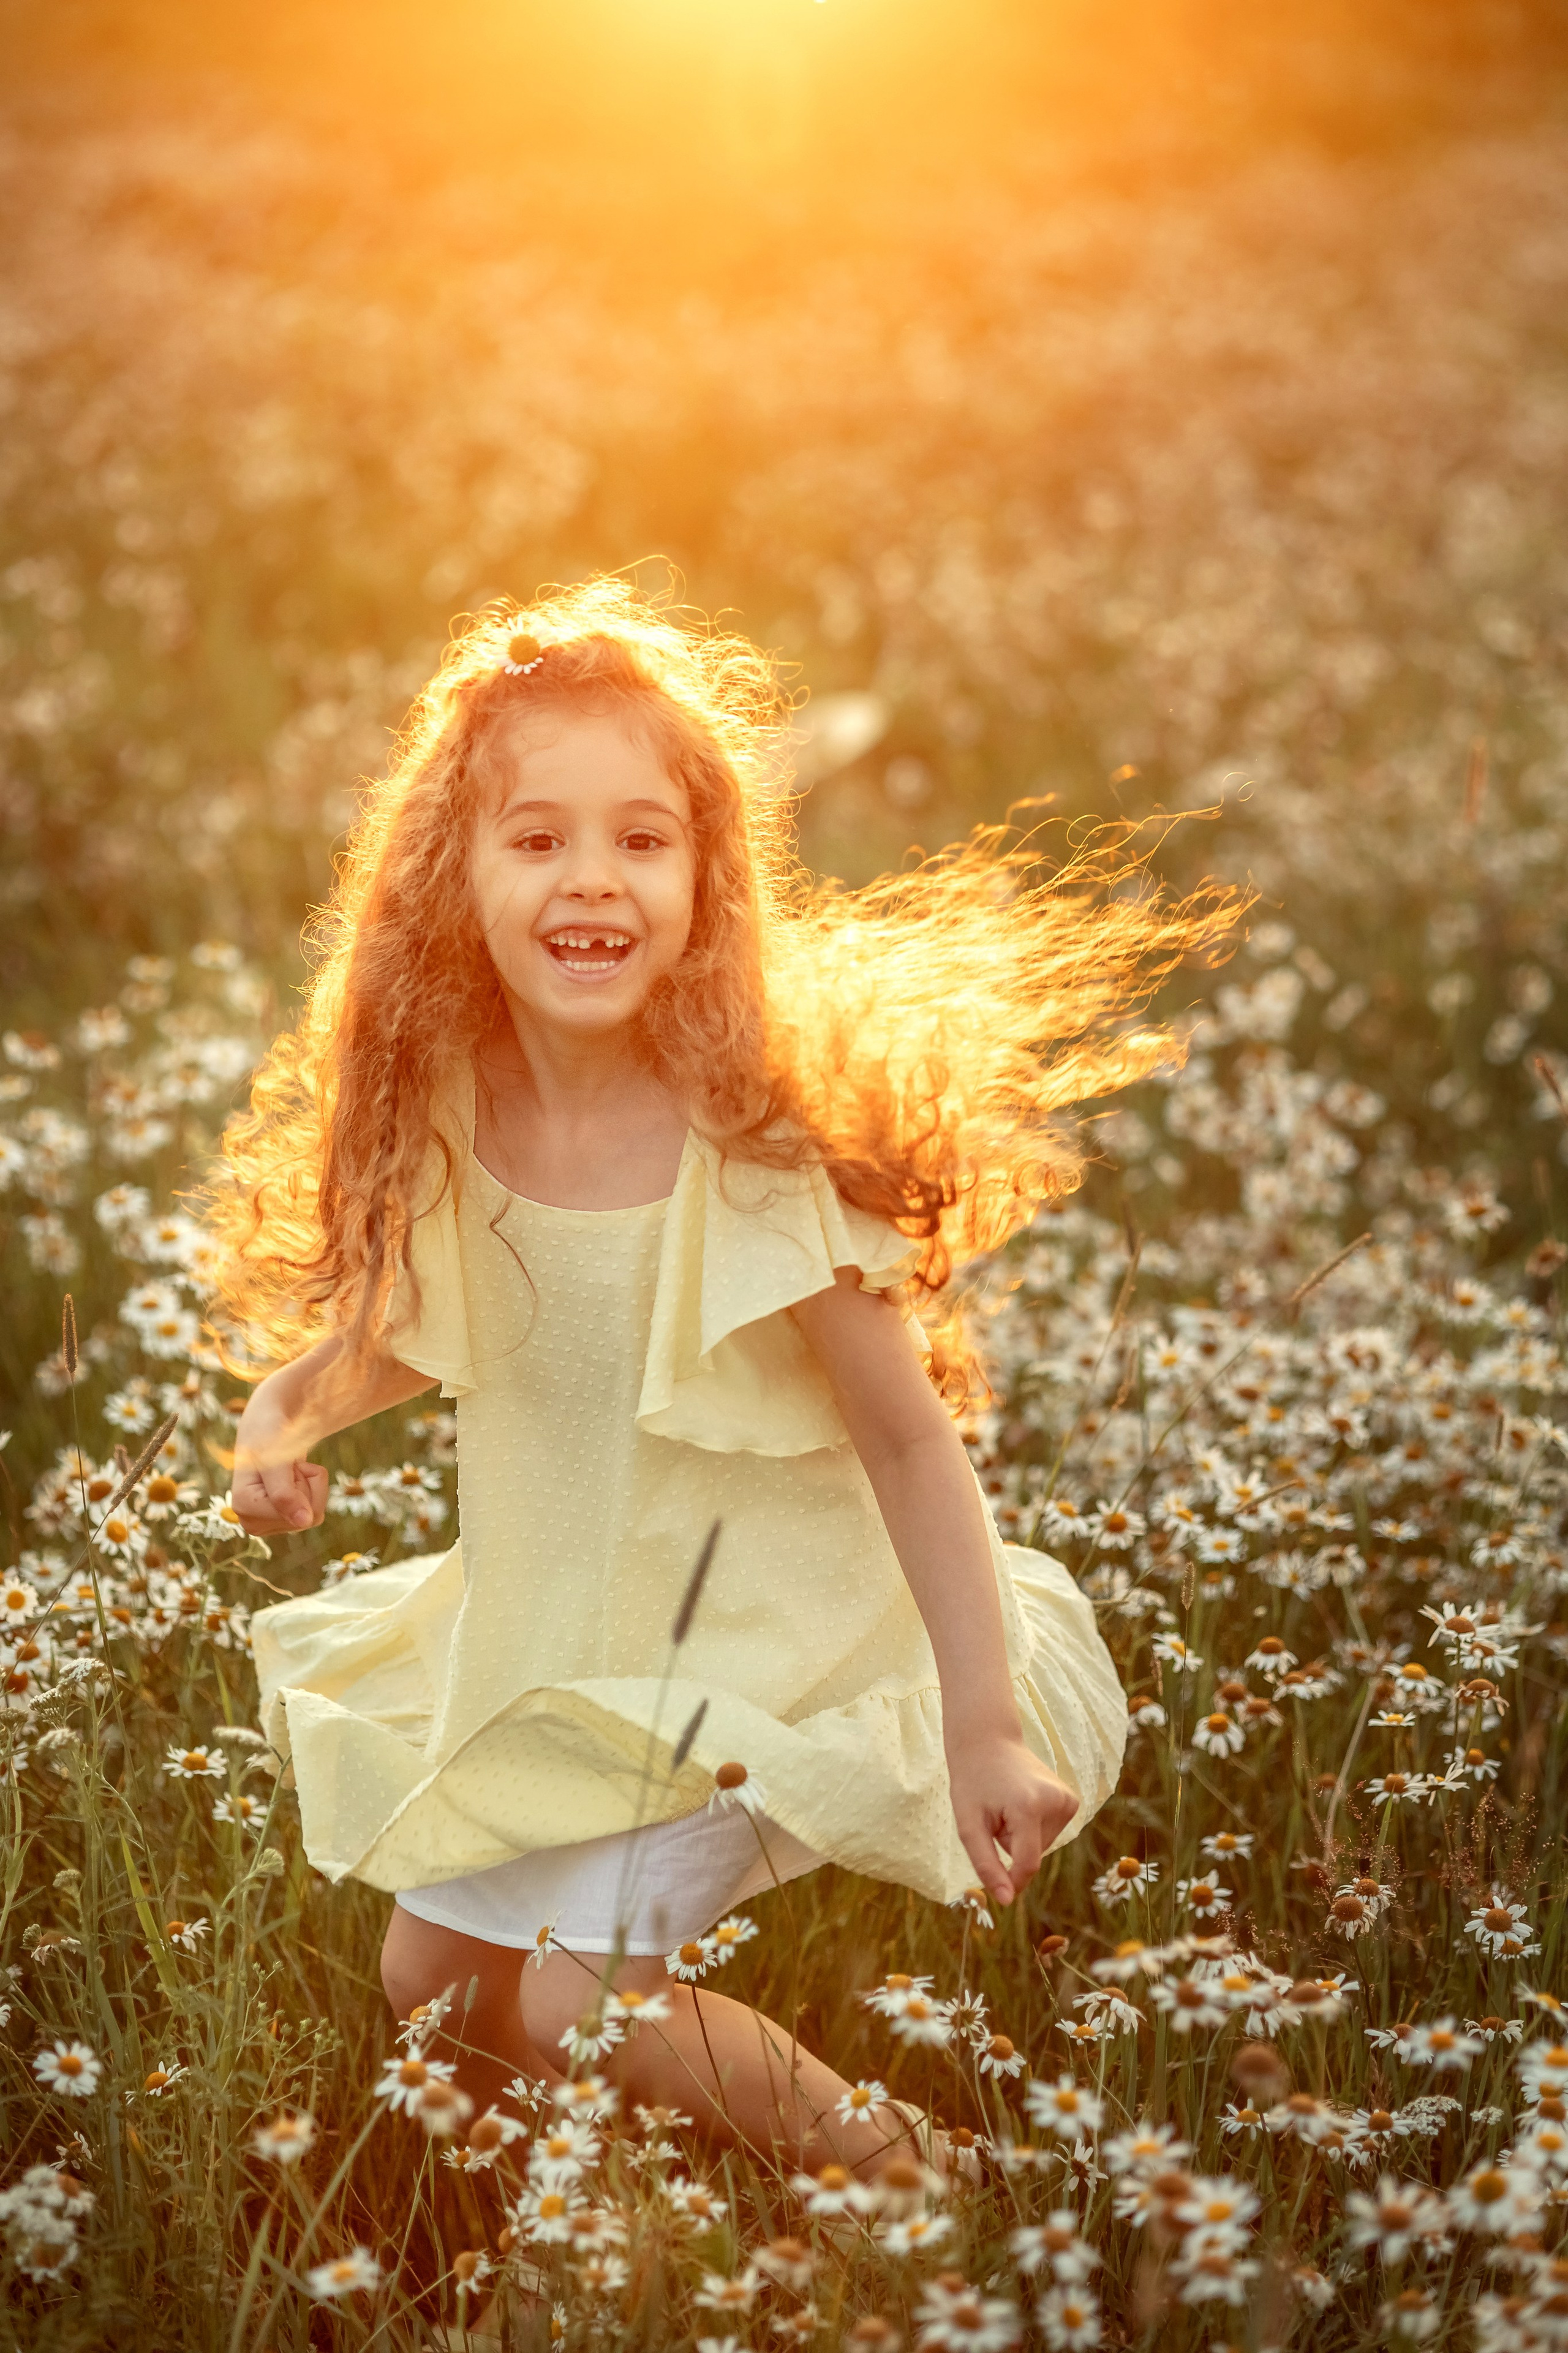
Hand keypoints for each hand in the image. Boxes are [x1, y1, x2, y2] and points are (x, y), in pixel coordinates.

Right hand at [233, 1395, 327, 1534]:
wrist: (271, 1422)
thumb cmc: (268, 1433)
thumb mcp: (274, 1458)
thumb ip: (284, 1493)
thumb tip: (303, 1522)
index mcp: (243, 1507)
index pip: (295, 1513)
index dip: (300, 1482)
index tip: (279, 1460)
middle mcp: (253, 1521)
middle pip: (307, 1518)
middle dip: (306, 1484)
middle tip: (287, 1464)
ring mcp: (269, 1522)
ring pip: (313, 1515)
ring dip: (310, 1484)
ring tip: (289, 1468)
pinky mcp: (282, 1519)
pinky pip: (315, 1511)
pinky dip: (313, 1487)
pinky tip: (294, 1475)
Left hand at [946, 1734, 1079, 1906]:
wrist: (989, 1742)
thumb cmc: (973, 1784)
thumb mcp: (969, 1825)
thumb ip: (986, 1864)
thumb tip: (1007, 1900)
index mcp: (1029, 1806)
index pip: (1027, 1864)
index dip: (1011, 1880)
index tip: (997, 1885)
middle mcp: (1056, 1801)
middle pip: (1033, 1854)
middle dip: (1011, 1846)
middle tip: (996, 1815)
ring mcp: (1068, 1799)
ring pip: (1042, 1846)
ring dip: (1022, 1837)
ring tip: (1008, 1806)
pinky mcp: (1072, 1800)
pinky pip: (1049, 1834)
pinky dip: (1033, 1828)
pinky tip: (1022, 1803)